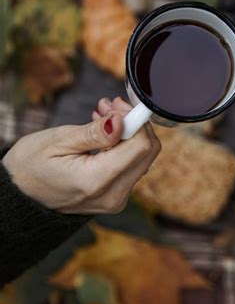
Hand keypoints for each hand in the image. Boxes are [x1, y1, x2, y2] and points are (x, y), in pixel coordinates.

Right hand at [3, 97, 159, 214]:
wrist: (17, 195)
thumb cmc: (30, 166)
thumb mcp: (59, 141)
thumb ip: (95, 133)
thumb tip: (123, 121)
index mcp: (97, 181)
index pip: (141, 146)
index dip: (135, 120)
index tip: (117, 104)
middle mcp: (112, 195)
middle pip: (147, 153)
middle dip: (133, 124)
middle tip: (108, 106)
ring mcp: (115, 200)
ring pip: (141, 158)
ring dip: (127, 133)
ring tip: (100, 116)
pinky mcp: (114, 197)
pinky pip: (130, 167)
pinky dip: (122, 146)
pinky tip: (103, 134)